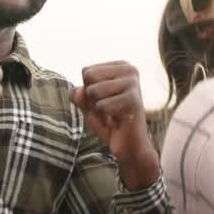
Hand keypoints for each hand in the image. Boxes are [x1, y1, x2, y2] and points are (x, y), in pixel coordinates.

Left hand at [72, 61, 159, 189]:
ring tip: (113, 115)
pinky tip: (118, 123)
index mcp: (121, 66)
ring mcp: (134, 83)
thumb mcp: (88, 106)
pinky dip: (105, 119)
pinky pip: (102, 106)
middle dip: (92, 99)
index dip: (88, 91)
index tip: (105, 101)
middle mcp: (130, 70)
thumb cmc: (109, 122)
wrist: (130, 147)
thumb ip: (78, 95)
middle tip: (109, 110)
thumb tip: (79, 91)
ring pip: (93, 91)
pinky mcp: (134, 100)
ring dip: (98, 110)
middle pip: (89, 77)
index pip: (87, 71)